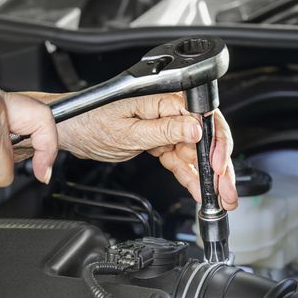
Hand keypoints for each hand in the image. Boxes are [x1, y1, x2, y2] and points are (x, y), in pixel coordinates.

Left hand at [26, 92, 236, 209]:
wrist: (70, 128)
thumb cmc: (90, 120)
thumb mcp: (129, 131)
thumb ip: (165, 130)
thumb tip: (196, 128)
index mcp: (163, 100)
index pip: (203, 117)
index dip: (215, 143)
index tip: (217, 166)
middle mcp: (167, 111)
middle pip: (204, 138)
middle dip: (218, 166)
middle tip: (226, 190)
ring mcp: (164, 127)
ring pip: (195, 153)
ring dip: (208, 176)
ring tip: (220, 197)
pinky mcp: (158, 141)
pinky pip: (179, 160)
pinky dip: (189, 176)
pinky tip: (200, 190)